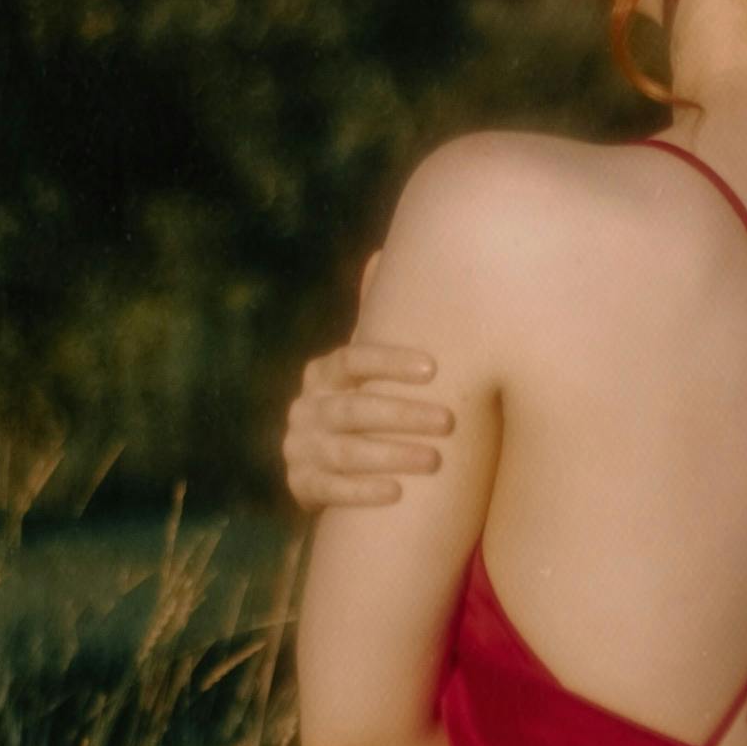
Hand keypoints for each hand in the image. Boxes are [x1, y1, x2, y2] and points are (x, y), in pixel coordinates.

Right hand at [281, 252, 454, 508]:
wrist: (341, 466)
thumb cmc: (374, 403)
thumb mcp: (375, 367)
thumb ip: (379, 319)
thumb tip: (380, 254)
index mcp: (324, 372)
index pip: (353, 358)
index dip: (390, 362)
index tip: (434, 368)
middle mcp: (305, 406)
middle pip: (352, 408)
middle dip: (402, 414)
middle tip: (448, 421)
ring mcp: (298, 446)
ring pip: (343, 450)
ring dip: (389, 454)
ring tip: (434, 460)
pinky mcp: (300, 484)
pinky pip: (328, 489)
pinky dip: (361, 490)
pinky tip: (397, 492)